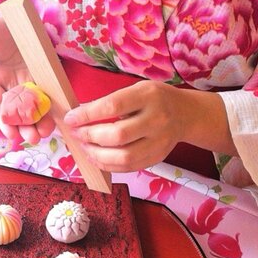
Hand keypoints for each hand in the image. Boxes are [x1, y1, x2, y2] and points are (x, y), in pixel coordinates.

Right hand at [0, 16, 54, 143]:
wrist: (15, 20)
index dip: (2, 119)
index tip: (10, 134)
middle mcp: (9, 86)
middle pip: (15, 112)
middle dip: (23, 127)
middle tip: (33, 138)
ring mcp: (26, 83)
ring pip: (32, 107)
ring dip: (38, 122)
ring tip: (45, 132)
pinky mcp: (42, 78)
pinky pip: (46, 94)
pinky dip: (50, 107)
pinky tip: (56, 116)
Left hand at [63, 80, 235, 171]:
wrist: (186, 114)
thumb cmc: (155, 99)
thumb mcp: (136, 89)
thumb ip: (111, 102)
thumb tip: (79, 116)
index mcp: (148, 95)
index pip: (113, 106)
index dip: (87, 115)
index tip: (71, 118)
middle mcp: (157, 119)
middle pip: (118, 135)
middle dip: (90, 137)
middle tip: (77, 134)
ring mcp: (159, 142)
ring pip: (124, 157)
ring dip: (97, 155)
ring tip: (85, 148)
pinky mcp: (158, 158)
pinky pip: (129, 168)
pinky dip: (108, 166)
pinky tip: (97, 158)